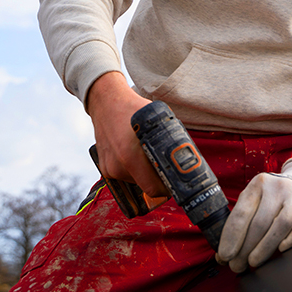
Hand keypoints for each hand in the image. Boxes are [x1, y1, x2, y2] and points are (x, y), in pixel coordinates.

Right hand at [86, 71, 168, 196]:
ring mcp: (109, 169)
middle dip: (159, 180)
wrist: (106, 103)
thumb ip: (169, 142)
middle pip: (147, 186)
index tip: (175, 181)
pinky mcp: (105, 168)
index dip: (167, 187)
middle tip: (167, 167)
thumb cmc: (133, 110)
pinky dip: (135, 170)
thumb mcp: (158, 122)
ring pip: (137, 182)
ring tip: (147, 155)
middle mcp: (118, 166)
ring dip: (146, 174)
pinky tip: (136, 154)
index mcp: (130, 156)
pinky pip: (127, 176)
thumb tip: (185, 158)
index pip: (153, 189)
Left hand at [216, 164, 291, 271]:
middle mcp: (278, 186)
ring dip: (265, 248)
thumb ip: (243, 222)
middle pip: (259, 223)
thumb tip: (223, 255)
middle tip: (237, 266)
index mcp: (259, 184)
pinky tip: (281, 250)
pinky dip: (291, 239)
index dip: (231, 237)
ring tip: (254, 262)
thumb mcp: (258, 201)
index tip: (225, 256)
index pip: (242, 213)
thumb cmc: (276, 200)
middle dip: (246, 248)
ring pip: (280, 225)